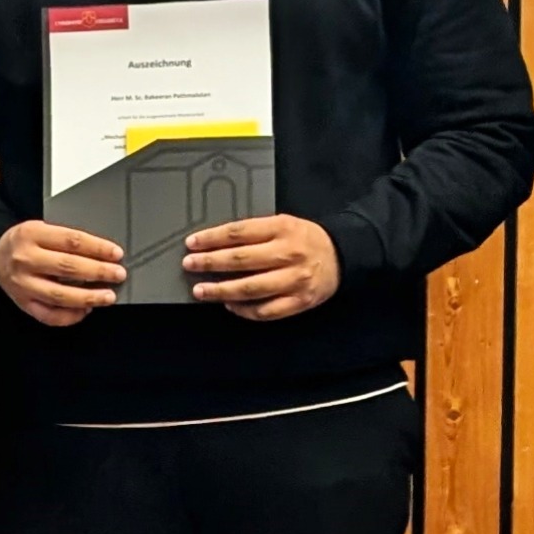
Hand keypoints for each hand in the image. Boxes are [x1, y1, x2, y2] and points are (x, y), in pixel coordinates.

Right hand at [0, 220, 127, 326]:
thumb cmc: (25, 241)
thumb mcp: (42, 228)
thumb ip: (67, 240)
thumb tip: (103, 254)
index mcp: (32, 234)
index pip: (71, 241)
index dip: (97, 248)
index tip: (116, 254)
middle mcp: (26, 260)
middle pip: (67, 267)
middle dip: (98, 272)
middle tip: (118, 274)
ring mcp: (23, 284)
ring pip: (59, 295)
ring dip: (88, 297)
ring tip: (107, 296)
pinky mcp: (22, 303)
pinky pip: (48, 315)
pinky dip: (70, 316)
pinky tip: (85, 310)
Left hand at [183, 213, 343, 319]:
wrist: (343, 254)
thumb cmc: (306, 239)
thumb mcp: (284, 224)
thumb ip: (255, 232)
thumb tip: (216, 243)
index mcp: (282, 228)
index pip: (238, 232)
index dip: (211, 238)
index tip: (192, 243)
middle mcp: (288, 254)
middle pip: (240, 259)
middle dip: (210, 263)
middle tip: (190, 265)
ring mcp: (294, 280)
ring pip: (250, 288)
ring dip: (221, 290)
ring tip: (201, 290)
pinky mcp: (299, 301)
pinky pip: (266, 310)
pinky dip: (244, 310)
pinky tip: (230, 305)